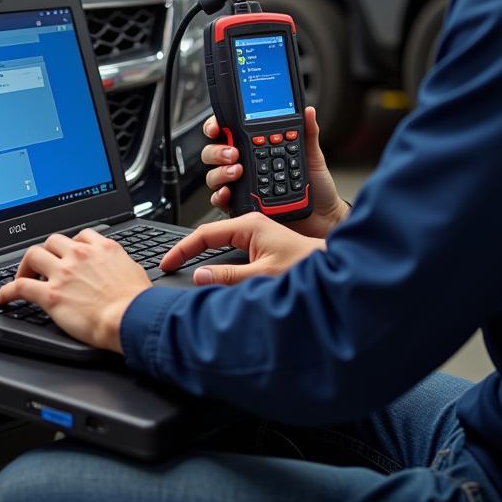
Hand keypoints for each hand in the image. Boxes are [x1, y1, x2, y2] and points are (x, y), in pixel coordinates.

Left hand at [0, 229, 150, 352]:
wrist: (131, 317)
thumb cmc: (137, 301)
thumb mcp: (134, 271)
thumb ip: (119, 265)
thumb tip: (117, 270)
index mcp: (102, 248)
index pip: (80, 235)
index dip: (71, 245)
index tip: (68, 253)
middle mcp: (79, 255)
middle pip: (52, 241)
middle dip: (47, 252)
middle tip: (44, 266)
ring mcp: (63, 273)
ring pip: (33, 255)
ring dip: (25, 266)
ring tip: (23, 277)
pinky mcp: (50, 295)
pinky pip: (19, 286)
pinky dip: (7, 291)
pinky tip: (3, 298)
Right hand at [160, 211, 323, 284]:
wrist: (335, 267)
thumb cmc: (307, 267)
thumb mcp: (264, 275)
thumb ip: (229, 276)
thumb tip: (200, 276)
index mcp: (250, 225)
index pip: (204, 233)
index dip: (182, 248)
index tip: (167, 261)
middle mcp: (253, 225)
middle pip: (210, 235)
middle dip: (188, 248)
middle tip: (170, 263)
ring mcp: (259, 234)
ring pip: (221, 241)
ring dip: (203, 252)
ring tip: (184, 264)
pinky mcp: (265, 244)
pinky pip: (233, 248)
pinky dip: (218, 257)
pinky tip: (213, 267)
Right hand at [201, 106, 349, 239]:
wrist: (322, 217)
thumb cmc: (315, 186)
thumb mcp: (312, 155)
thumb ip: (308, 132)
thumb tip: (309, 111)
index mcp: (256, 147)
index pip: (228, 132)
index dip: (216, 126)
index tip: (218, 127)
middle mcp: (244, 164)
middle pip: (214, 152)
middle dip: (217, 150)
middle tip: (233, 153)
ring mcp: (240, 185)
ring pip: (214, 175)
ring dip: (220, 171)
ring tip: (238, 171)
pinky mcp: (241, 206)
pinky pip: (220, 201)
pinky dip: (220, 195)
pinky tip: (229, 192)